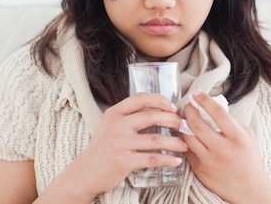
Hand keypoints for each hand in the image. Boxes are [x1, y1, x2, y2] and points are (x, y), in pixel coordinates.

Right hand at [71, 92, 186, 197]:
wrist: (86, 172)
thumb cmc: (102, 148)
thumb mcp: (109, 124)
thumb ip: (127, 116)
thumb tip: (157, 111)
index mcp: (114, 113)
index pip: (140, 98)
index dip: (160, 100)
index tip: (173, 107)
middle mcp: (116, 125)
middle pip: (152, 116)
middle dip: (172, 120)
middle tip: (181, 126)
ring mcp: (120, 143)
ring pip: (156, 139)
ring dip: (175, 142)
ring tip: (184, 145)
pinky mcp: (124, 161)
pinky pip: (152, 159)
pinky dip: (168, 160)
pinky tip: (176, 161)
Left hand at [183, 90, 270, 202]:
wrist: (249, 190)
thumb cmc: (249, 159)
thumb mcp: (248, 136)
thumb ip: (232, 121)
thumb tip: (213, 105)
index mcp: (237, 138)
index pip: (217, 113)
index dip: (204, 100)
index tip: (196, 93)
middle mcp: (222, 149)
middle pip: (197, 123)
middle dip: (188, 110)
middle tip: (188, 106)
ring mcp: (209, 161)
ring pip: (188, 137)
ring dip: (183, 125)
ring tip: (185, 119)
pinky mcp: (200, 170)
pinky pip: (187, 150)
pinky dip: (186, 140)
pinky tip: (188, 136)